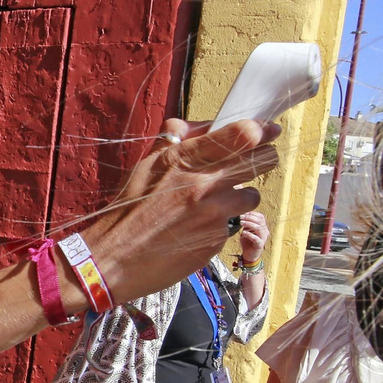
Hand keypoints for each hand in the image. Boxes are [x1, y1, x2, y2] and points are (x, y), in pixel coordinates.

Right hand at [83, 120, 280, 306]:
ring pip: (252, 195)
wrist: (115, 258)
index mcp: (185, 159)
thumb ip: (177, 139)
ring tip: (218, 201)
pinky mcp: (217, 240)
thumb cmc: (128, 208)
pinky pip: (233, 223)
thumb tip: (207, 124)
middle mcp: (205, 184)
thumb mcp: (147, 164)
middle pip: (261, 161)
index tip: (268, 130)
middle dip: (262, 158)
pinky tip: (200, 226)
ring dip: (241, 195)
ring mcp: (215, 214)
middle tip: (255, 160)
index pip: (242, 135)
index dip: (261, 130)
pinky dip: (223, 222)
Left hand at [236, 210, 267, 262]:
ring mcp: (263, 238)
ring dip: (249, 224)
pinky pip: (256, 238)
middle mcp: (265, 232)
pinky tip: (243, 232)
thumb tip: (242, 215)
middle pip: (260, 221)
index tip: (244, 213)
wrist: (249, 254)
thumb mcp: (246, 230)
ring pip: (259, 228)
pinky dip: (249, 234)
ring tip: (241, 223)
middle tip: (241, 217)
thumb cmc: (248, 242)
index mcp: (263, 227)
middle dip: (250, 218)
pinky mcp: (260, 245)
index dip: (253, 214)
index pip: (261, 217)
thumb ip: (246, 224)